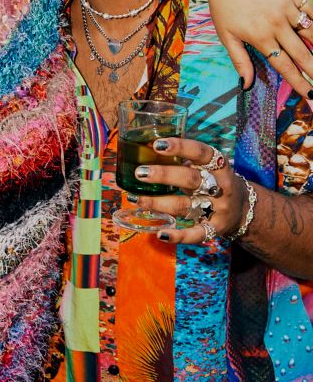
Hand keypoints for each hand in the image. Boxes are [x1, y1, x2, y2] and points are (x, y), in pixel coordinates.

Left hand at [132, 137, 247, 243]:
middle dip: (163, 175)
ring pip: (185, 205)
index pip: (200, 152)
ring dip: (158, 203)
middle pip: (190, 179)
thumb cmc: (215, 180)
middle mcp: (219, 186)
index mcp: (218, 165)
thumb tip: (148, 152)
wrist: (244, 208)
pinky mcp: (215, 229)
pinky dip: (179, 236)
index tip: (157, 145)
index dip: (180, 147)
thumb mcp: (208, 166)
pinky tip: (161, 233)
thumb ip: (186, 160)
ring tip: (136, 199)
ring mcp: (218, 209)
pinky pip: (196, 234)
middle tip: (140, 173)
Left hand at [196, 0, 312, 97]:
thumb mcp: (226, 36)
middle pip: (303, 53)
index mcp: (260, 37)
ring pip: (312, 32)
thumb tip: (246, 86)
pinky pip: (312, 10)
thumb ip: (240, 61)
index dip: (301, 83)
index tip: (312, 97)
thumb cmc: (223, 7)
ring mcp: (286, 8)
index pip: (286, 66)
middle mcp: (276, 24)